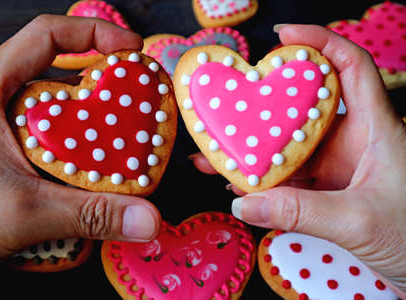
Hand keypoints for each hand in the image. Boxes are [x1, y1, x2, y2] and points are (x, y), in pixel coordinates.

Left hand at [0, 15, 160, 283]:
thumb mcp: (21, 215)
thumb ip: (89, 214)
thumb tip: (147, 218)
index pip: (45, 36)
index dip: (94, 33)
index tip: (131, 48)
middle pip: (56, 74)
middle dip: (101, 86)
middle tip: (135, 103)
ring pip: (53, 109)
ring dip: (89, 121)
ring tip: (122, 139)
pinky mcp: (0, 152)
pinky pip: (47, 136)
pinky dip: (74, 146)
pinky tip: (92, 169)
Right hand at [190, 24, 405, 292]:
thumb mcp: (358, 221)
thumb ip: (300, 212)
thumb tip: (244, 203)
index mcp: (375, 129)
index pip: (351, 67)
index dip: (320, 43)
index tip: (283, 37)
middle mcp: (353, 142)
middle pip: (305, 109)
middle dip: (264, 108)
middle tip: (230, 105)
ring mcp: (338, 168)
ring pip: (290, 149)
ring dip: (254, 153)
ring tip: (216, 154)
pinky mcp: (328, 192)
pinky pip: (289, 181)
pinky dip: (264, 184)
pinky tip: (239, 188)